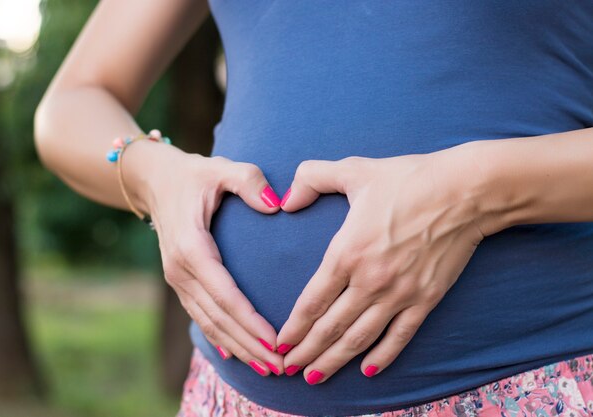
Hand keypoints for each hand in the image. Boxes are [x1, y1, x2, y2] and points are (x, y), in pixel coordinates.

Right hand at [130, 144, 285, 375]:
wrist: (156, 181)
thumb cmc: (195, 175)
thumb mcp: (221, 168)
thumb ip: (249, 181)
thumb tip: (275, 204)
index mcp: (191, 247)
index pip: (225, 294)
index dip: (250, 321)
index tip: (276, 341)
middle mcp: (180, 270)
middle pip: (218, 318)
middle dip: (250, 345)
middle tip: (281, 366)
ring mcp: (177, 279)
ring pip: (209, 323)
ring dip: (237, 348)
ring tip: (266, 368)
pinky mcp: (180, 282)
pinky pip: (201, 316)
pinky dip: (219, 338)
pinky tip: (235, 356)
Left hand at [276, 144, 486, 382]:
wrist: (465, 190)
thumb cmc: (408, 179)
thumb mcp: (354, 170)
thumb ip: (312, 178)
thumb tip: (285, 200)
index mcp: (347, 252)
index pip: (312, 302)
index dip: (294, 327)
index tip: (279, 344)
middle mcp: (370, 281)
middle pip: (330, 328)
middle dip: (306, 353)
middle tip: (287, 370)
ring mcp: (399, 294)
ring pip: (360, 339)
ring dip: (335, 362)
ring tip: (315, 379)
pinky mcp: (426, 300)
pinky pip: (400, 336)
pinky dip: (383, 356)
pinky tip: (368, 370)